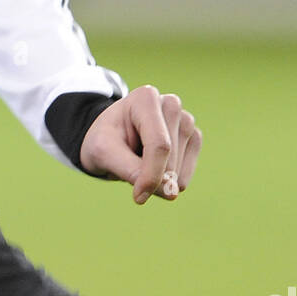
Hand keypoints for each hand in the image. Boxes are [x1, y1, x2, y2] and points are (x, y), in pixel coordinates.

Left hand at [79, 85, 200, 204]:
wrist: (109, 140)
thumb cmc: (104, 141)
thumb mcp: (103, 153)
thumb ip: (132, 170)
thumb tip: (171, 192)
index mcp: (145, 98)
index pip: (159, 144)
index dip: (151, 175)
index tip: (138, 197)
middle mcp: (170, 104)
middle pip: (170, 157)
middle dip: (151, 176)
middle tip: (127, 167)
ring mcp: (185, 120)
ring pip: (180, 169)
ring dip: (159, 178)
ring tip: (139, 161)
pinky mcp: (193, 138)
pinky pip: (188, 173)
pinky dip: (170, 180)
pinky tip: (155, 169)